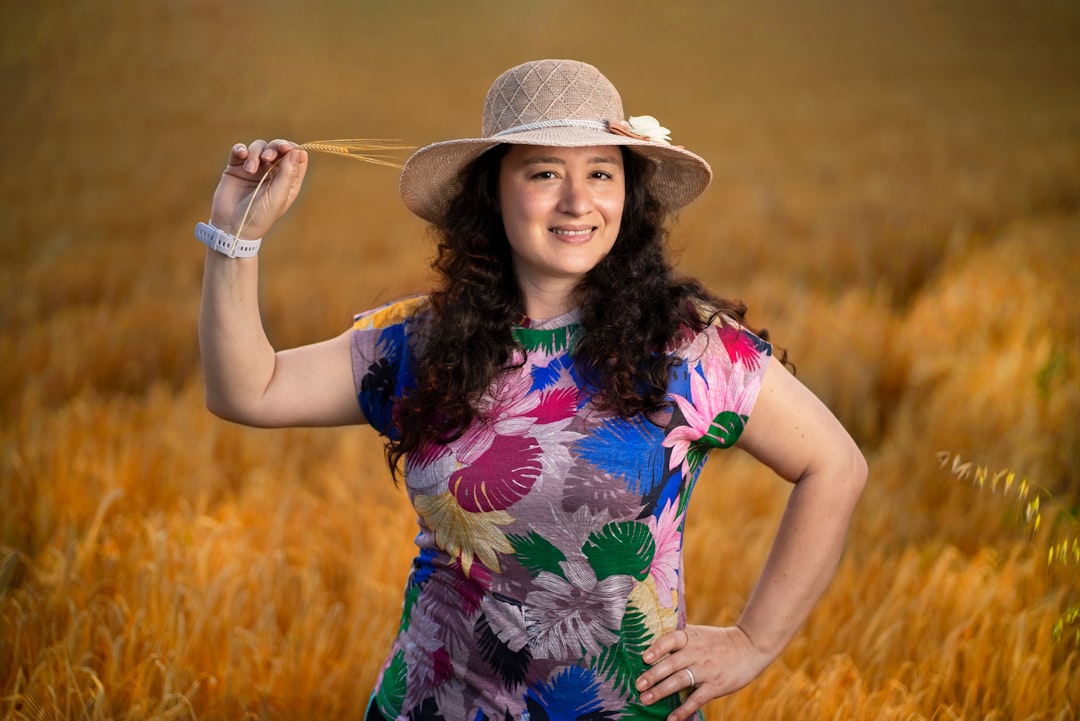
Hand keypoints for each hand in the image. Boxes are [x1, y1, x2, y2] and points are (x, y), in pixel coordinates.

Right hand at [209, 139, 307, 239]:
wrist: (232, 227)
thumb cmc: (259, 217)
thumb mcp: (277, 197)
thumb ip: (288, 174)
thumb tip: (298, 151)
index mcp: (287, 181)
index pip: (296, 158)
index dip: (293, 149)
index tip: (287, 149)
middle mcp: (272, 173)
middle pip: (277, 148)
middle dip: (274, 147)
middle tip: (268, 157)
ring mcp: (254, 169)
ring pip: (259, 147)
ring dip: (255, 154)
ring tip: (250, 170)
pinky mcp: (236, 168)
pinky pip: (240, 151)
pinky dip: (240, 149)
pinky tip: (241, 156)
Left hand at [635, 625, 772, 719]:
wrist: (750, 646)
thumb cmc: (719, 641)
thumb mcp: (699, 633)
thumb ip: (680, 639)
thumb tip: (653, 643)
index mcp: (691, 637)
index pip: (671, 640)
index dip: (657, 648)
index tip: (644, 657)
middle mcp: (697, 653)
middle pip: (671, 664)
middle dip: (653, 675)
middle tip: (638, 684)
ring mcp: (706, 670)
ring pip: (680, 681)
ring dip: (661, 691)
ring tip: (645, 699)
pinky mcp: (715, 686)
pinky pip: (696, 699)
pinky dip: (682, 710)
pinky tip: (671, 719)